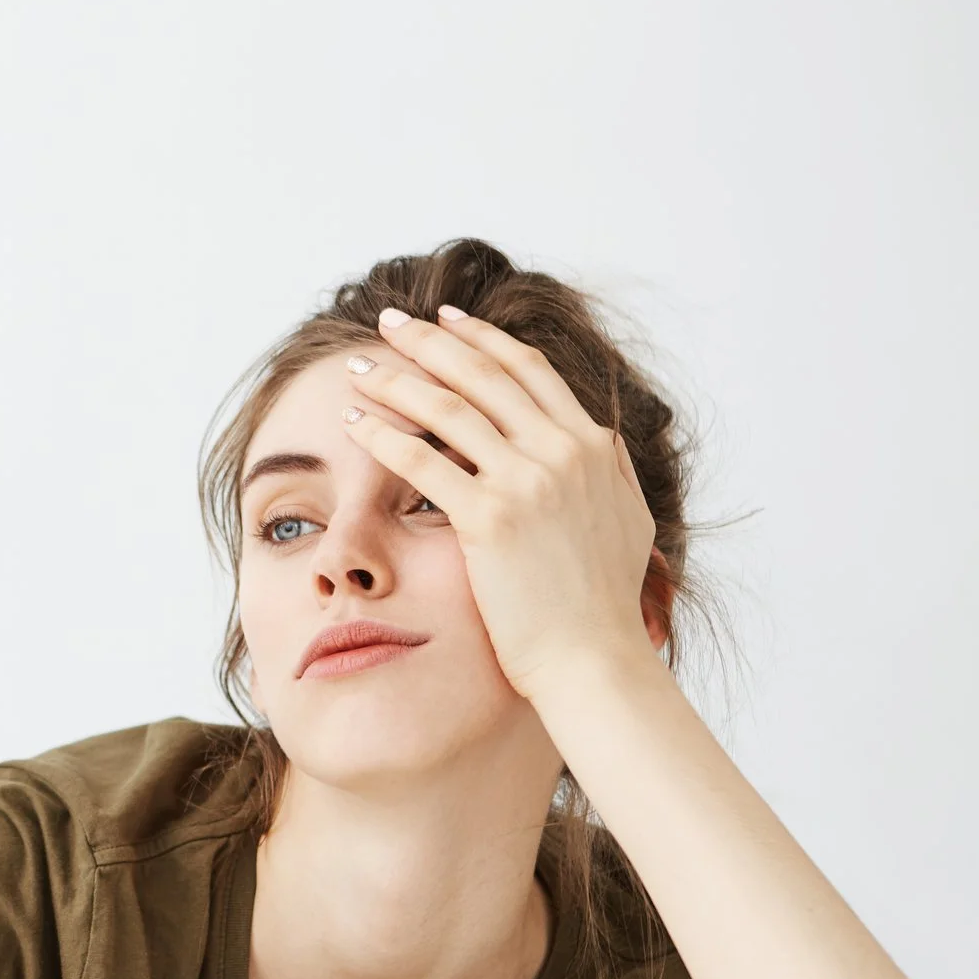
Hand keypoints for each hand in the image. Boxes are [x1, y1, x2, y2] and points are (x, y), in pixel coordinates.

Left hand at [339, 303, 667, 703]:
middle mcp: (562, 451)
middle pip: (483, 375)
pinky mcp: (489, 518)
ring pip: (448, 409)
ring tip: (359, 369)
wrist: (595, 660)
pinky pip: (422, 461)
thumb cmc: (603, 606)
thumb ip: (608, 474)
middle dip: (429, 341)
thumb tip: (600, 442)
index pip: (529, 370)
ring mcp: (527, 482)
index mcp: (593, 446)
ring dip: (397, 381)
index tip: (447, 319)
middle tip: (388, 321)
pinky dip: (383, 436)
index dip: (482, 340)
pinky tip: (354, 424)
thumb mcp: (625, 521)